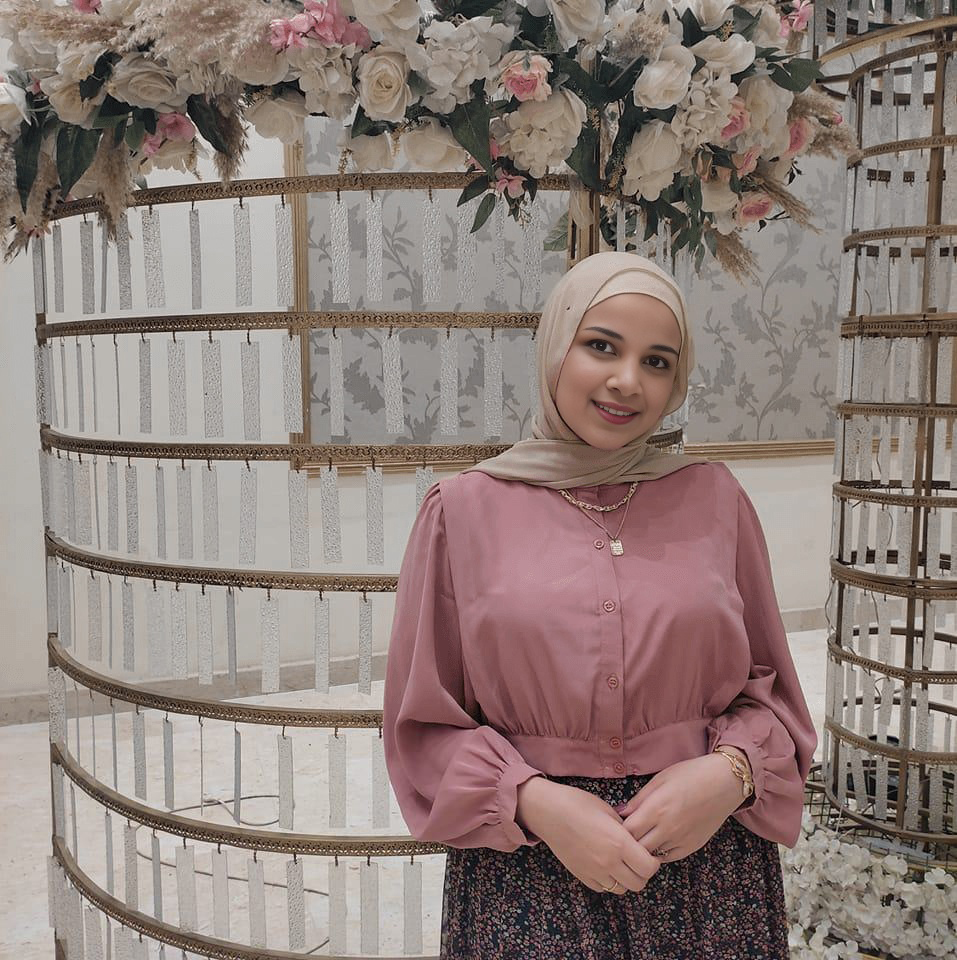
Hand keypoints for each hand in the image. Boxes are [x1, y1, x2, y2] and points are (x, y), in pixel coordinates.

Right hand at [516, 776, 661, 894]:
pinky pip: (603, 888)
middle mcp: (609, 862)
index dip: (653, 862)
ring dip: (626, 879)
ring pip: (622, 889)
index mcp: (619, 843)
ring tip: (620, 863)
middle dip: (642, 873)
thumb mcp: (608, 810)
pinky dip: (608, 880)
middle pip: (638, 884)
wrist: (548, 812)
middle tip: (638, 860)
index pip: (649, 868)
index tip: (650, 854)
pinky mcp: (582, 876)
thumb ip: (625, 828)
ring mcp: (594, 872)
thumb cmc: (578, 804)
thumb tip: (636, 837)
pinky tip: (604, 865)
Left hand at [615, 754, 745, 862]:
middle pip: (637, 848)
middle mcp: (668, 829)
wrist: (724, 782)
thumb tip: (621, 812)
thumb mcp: (660, 779)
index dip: (619, 830)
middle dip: (629, 842)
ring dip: (644, 848)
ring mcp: (681, 840)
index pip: (627, 831)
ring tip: (643, 835)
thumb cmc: (690, 774)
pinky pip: (668, 857)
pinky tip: (658, 839)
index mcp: (657, 809)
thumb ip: (639, 799)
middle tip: (627, 832)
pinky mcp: (692, 847)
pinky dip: (659, 852)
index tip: (617, 824)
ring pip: (652, 855)